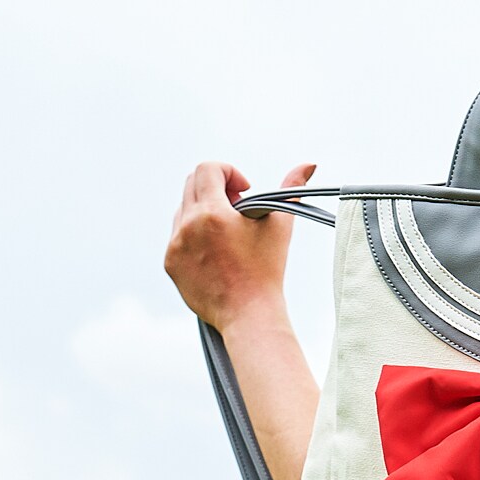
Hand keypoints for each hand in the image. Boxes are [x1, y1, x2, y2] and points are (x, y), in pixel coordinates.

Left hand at [164, 161, 315, 331]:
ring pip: (182, 210)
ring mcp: (175, 246)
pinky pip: (177, 237)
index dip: (228, 172)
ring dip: (203, 212)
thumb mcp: (280, 226)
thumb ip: (291, 189)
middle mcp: (188, 226)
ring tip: (226, 233)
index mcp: (212, 213)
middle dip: (215, 189)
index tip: (243, 191)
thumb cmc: (267, 272)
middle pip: (192, 185)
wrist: (249, 316)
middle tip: (236, 209)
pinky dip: (193, 237)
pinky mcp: (171, 264)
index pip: (208, 169)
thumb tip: (308, 164)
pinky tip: (215, 253)